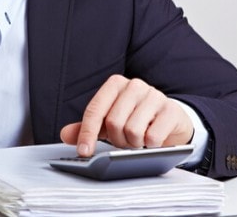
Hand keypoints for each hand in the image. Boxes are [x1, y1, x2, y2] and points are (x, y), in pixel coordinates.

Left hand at [60, 75, 193, 156]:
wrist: (170, 120)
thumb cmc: (135, 119)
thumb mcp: (108, 122)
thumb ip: (86, 127)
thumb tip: (65, 134)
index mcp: (115, 84)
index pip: (95, 110)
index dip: (87, 133)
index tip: (83, 151)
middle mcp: (134, 85)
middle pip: (114, 123)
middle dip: (117, 140)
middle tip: (123, 142)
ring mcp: (155, 95)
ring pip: (133, 130)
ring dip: (133, 144)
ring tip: (138, 140)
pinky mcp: (171, 110)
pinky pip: (153, 136)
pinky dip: (150, 145)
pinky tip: (153, 140)